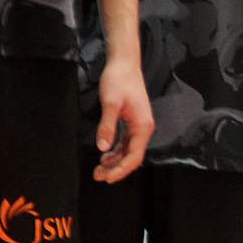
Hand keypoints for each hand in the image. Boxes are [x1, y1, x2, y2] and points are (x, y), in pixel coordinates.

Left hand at [92, 53, 153, 182]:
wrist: (124, 64)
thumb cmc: (119, 80)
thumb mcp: (111, 103)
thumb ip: (107, 126)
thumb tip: (103, 149)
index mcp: (143, 126)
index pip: (134, 155)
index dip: (121, 169)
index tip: (106, 178)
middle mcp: (143, 128)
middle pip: (133, 156)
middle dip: (117, 169)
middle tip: (98, 176)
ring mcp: (138, 125)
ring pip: (129, 151)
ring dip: (115, 162)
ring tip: (99, 169)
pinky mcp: (132, 121)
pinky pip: (126, 142)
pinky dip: (116, 151)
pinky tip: (105, 155)